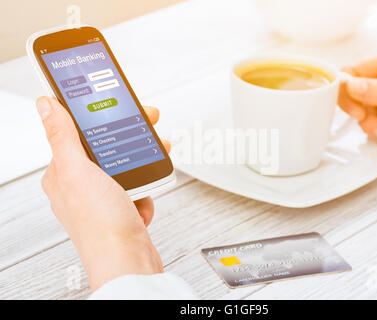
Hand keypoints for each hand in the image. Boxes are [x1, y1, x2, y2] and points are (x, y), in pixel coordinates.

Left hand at [36, 96, 169, 290]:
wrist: (128, 262)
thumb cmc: (101, 225)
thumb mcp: (79, 172)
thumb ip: (63, 136)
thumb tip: (45, 105)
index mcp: (63, 174)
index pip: (78, 133)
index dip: (99, 115)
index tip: (117, 103)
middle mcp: (81, 186)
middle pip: (106, 148)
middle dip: (129, 138)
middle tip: (147, 126)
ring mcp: (102, 199)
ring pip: (125, 167)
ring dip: (142, 164)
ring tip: (153, 160)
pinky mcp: (121, 210)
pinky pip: (136, 189)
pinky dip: (144, 191)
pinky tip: (143, 198)